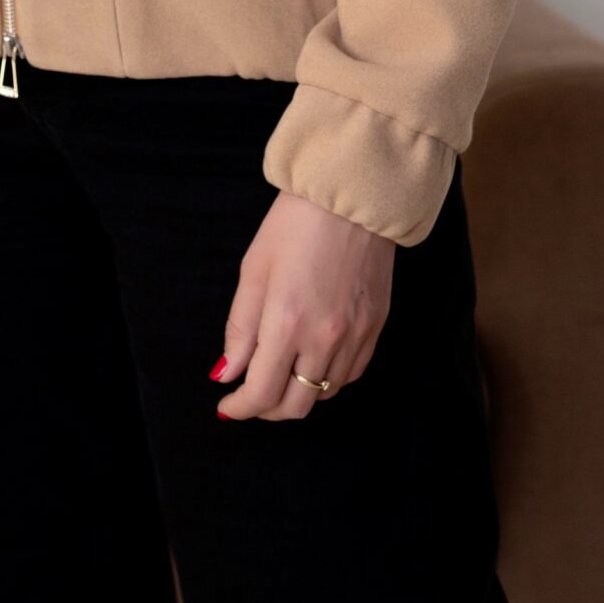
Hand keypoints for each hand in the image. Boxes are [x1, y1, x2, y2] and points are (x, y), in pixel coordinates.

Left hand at [208, 189, 395, 419]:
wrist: (351, 194)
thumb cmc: (295, 223)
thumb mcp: (254, 270)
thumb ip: (239, 329)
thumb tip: (227, 373)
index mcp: (287, 321)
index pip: (262, 393)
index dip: (240, 407)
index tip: (227, 404)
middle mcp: (324, 338)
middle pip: (295, 406)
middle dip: (266, 408)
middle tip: (251, 394)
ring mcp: (356, 336)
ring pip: (324, 394)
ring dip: (297, 394)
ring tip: (281, 372)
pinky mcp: (376, 327)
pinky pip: (350, 374)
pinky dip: (327, 379)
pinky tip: (313, 360)